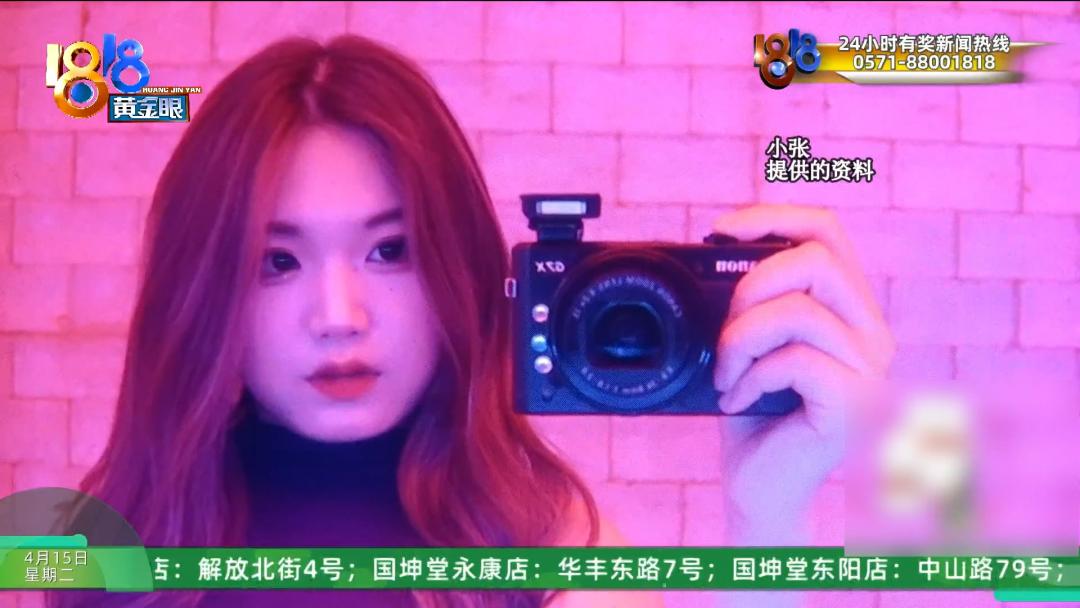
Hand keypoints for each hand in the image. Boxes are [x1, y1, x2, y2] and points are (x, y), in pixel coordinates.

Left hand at [710, 205, 893, 543]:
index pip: (827, 230)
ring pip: (800, 312)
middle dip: (749, 288)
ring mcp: (870, 369)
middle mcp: (872, 332)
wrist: (759, 485)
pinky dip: (752, 377)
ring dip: (740, 341)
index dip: (772, 216)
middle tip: (724, 334)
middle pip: (815, 259)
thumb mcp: (749, 341)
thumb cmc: (752, 412)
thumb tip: (718, 242)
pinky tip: (737, 400)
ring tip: (726, 375)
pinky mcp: (855, 403)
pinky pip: (796, 361)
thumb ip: (753, 296)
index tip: (718, 229)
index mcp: (848, 308)